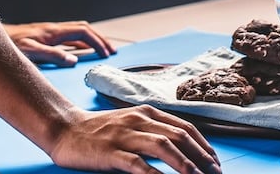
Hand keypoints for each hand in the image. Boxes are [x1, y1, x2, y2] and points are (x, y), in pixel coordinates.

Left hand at [4, 20, 117, 66]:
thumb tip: (73, 60)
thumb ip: (52, 55)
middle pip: (83, 29)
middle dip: (99, 39)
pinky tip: (79, 54)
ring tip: (100, 52)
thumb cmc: (10, 45)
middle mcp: (54, 30)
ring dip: (91, 41)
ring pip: (77, 33)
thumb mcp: (30, 51)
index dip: (97, 41)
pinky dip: (79, 44)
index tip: (107, 53)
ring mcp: (49, 33)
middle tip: (111, 52)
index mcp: (53, 31)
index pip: (83, 31)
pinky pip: (68, 39)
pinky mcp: (44, 38)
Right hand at [49, 106, 221, 173]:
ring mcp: (124, 135)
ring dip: (184, 164)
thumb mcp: (130, 122)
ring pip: (163, 146)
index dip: (204, 145)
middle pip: (179, 136)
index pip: (184, 127)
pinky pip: (137, 163)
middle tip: (215, 173)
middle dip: (201, 156)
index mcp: (146, 112)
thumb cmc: (99, 130)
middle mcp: (138, 120)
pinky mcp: (110, 151)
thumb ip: (153, 129)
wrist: (64, 128)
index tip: (215, 162)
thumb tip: (183, 147)